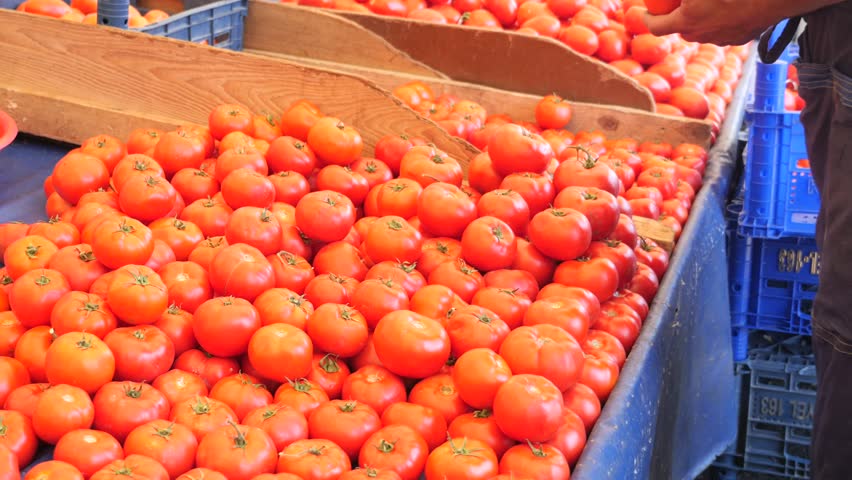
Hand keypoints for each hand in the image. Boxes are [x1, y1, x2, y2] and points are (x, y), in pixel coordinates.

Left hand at [643, 0, 779, 44]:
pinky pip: (725, 29)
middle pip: (681, 30)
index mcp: (687, 20)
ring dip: (700, 19)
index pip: (656, 27)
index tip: (644, 12)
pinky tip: (730, 5)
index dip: (647, 19)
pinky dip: (722, 19)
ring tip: (707, 3)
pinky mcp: (742, 37)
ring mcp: (723, 39)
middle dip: (676, 18)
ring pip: (704, 30)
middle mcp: (702, 34)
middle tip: (677, 4)